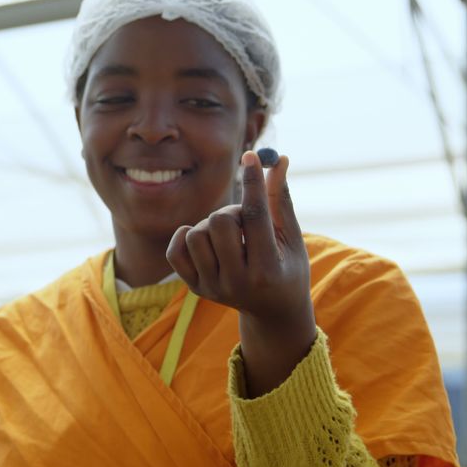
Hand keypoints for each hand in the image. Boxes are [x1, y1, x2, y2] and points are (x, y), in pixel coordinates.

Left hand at [166, 151, 315, 396]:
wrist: (272, 311)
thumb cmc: (286, 266)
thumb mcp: (291, 237)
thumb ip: (281, 199)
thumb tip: (277, 159)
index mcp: (267, 270)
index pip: (255, 216)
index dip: (252, 182)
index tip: (250, 156)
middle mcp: (237, 282)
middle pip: (219, 222)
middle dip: (232, 211)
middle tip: (244, 220)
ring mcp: (213, 287)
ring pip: (196, 234)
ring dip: (211, 225)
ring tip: (230, 235)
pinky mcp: (196, 288)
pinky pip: (175, 251)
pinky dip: (185, 236)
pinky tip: (203, 237)